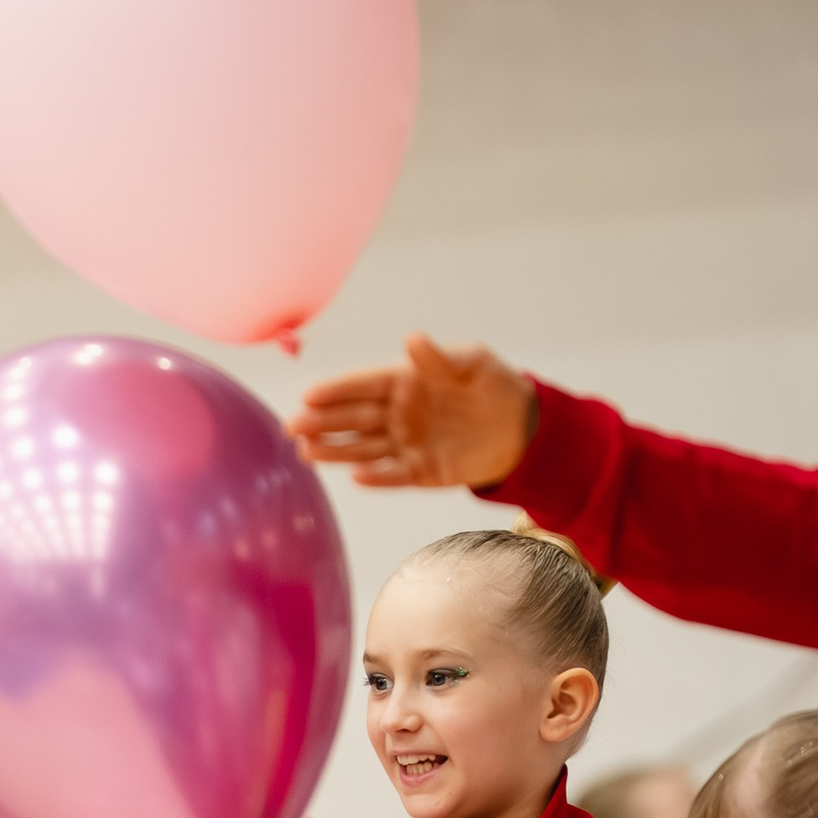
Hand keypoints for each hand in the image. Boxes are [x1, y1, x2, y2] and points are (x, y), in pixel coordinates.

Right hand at [285, 335, 536, 488]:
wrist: (524, 428)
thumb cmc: (495, 386)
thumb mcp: (474, 363)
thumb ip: (441, 358)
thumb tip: (412, 340)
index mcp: (403, 382)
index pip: (362, 385)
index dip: (336, 390)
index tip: (308, 395)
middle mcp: (396, 414)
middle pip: (353, 418)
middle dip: (322, 422)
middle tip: (293, 426)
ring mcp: (405, 444)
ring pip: (363, 448)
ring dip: (335, 451)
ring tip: (307, 452)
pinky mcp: (420, 471)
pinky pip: (394, 474)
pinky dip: (377, 477)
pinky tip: (356, 476)